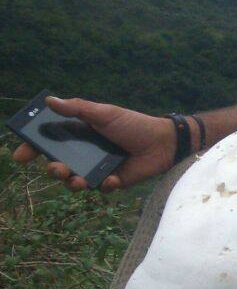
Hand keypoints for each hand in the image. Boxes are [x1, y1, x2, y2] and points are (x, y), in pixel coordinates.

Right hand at [12, 97, 176, 191]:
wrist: (163, 141)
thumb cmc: (133, 124)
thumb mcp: (104, 113)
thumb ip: (77, 109)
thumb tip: (49, 101)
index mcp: (78, 135)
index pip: (49, 143)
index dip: (32, 149)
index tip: (21, 156)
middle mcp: (84, 153)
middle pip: (58, 165)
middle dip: (53, 169)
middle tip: (55, 168)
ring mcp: (97, 168)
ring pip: (76, 180)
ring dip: (72, 183)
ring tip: (77, 180)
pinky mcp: (113, 180)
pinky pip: (102, 187)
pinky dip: (104, 185)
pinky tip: (111, 179)